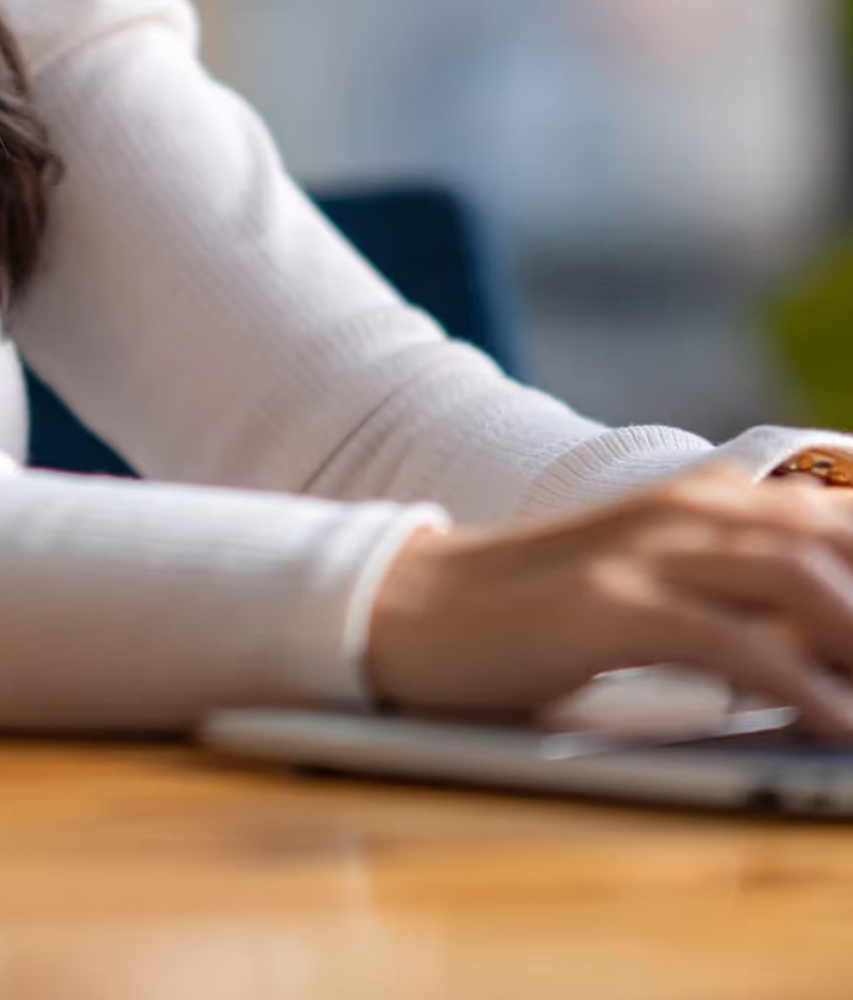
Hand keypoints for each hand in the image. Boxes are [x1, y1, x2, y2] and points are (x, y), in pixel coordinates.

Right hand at [366, 461, 852, 733]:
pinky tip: (838, 726)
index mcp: (700, 499)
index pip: (835, 518)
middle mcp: (683, 509)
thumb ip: (739, 597)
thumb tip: (832, 648)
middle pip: (833, 541)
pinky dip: (800, 686)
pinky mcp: (610, 605)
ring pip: (797, 579)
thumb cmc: (542, 612)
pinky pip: (730, 641)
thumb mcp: (653, 584)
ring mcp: (645, 552)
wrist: (415, 606)